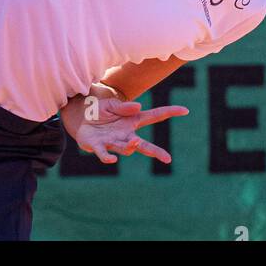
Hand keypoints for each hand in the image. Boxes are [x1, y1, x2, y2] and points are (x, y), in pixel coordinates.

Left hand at [74, 94, 189, 164]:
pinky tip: (112, 160)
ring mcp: (113, 142)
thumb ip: (124, 107)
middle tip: (168, 159)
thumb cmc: (100, 111)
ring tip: (135, 143)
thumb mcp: (112, 104)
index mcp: (132, 121)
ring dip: (130, 147)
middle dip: (155, 152)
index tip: (185, 110)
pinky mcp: (98, 146)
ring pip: (126, 148)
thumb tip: (139, 107)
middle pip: (143, 145)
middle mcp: (125, 135)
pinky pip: (104, 153)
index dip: (169, 113)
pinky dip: (107, 157)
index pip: (154, 116)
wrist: (80, 119)